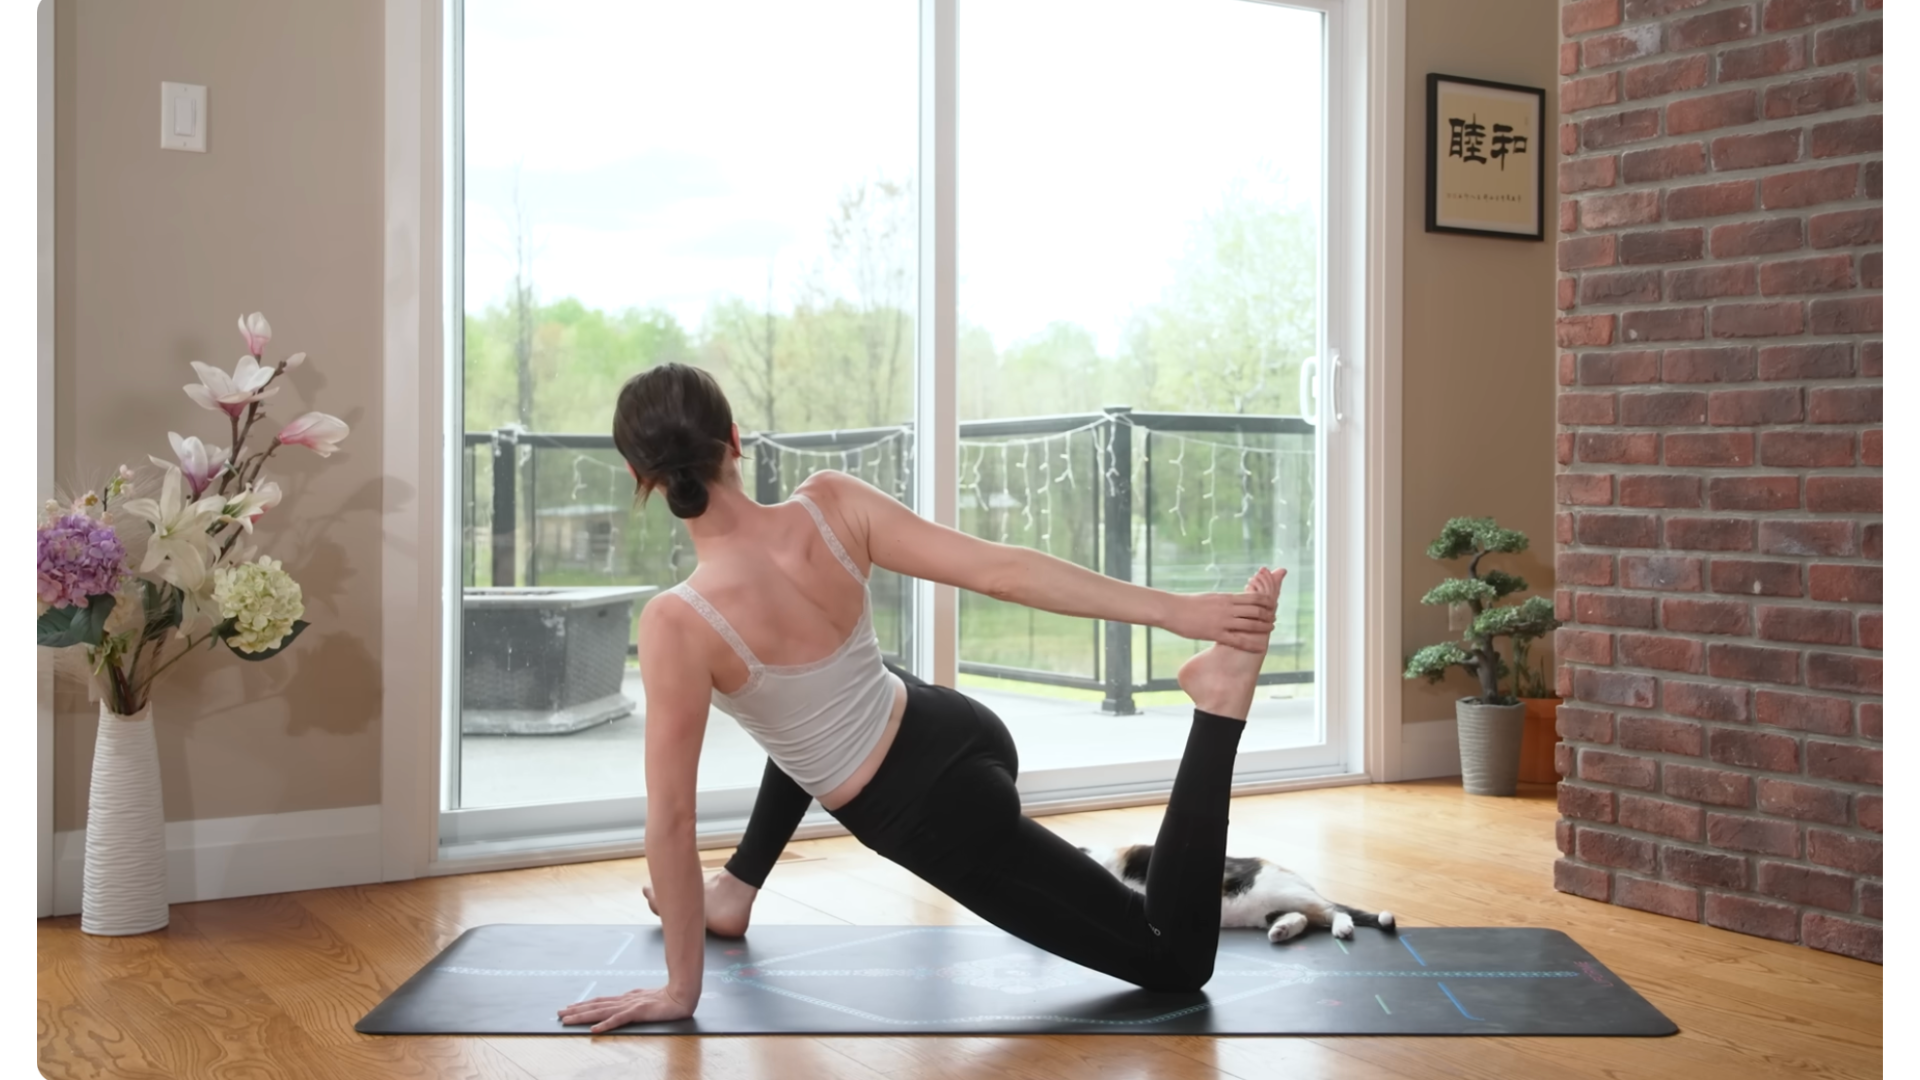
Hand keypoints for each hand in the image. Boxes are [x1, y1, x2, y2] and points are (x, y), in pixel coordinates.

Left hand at [557, 985, 695, 1032]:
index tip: (568, 1008)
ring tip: (568, 1019)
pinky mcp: (638, 1012)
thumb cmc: (667, 997)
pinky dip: (605, 1024)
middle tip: (558, 1014)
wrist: (683, 995)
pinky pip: (619, 1019)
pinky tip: (594, 1029)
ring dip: (583, 1016)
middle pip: (595, 1006)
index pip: (600, 1001)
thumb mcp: (645, 1000)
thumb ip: (632, 1003)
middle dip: (576, 1010)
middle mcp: (624, 1000)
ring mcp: (630, 1005)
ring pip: (601, 1011)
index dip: (583, 1005)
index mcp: (626, 998)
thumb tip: (620, 1007)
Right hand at [1166, 573, 1282, 651]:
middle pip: (1256, 610)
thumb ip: (1223, 600)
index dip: (1266, 602)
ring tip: (1270, 630)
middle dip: (1268, 615)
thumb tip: (1232, 600)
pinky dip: (1252, 644)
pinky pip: (1238, 640)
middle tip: (1274, 620)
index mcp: (1227, 598)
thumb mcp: (1210, 597)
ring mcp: (1223, 621)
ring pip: (1251, 624)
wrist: (1173, 610)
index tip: (1271, 606)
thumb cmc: (1188, 604)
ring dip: (1263, 627)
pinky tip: (1260, 648)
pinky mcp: (1216, 634)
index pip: (1254, 597)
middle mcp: (1228, 608)